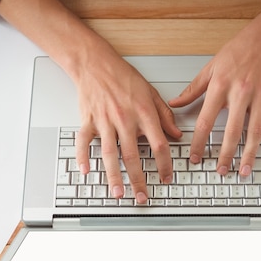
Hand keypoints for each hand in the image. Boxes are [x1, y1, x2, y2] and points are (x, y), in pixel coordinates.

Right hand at [74, 53, 181, 202]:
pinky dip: (83, 156)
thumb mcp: (151, 93)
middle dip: (139, 180)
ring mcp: (105, 121)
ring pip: (110, 153)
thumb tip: (176, 134)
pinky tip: (86, 171)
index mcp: (143, 113)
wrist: (96, 63)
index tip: (166, 178)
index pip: (159, 145)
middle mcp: (125, 119)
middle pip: (133, 156)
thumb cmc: (123, 77)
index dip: (164, 165)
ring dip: (114, 176)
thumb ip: (165, 115)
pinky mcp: (88, 120)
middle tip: (142, 197)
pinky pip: (84, 141)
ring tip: (118, 192)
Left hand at [169, 21, 260, 176]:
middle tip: (220, 171)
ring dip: (249, 154)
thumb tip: (174, 104)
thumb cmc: (237, 52)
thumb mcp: (210, 68)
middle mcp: (241, 92)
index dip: (198, 142)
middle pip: (232, 131)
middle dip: (225, 154)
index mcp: (221, 87)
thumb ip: (192, 90)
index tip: (194, 157)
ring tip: (244, 170)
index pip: (205, 121)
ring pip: (255, 131)